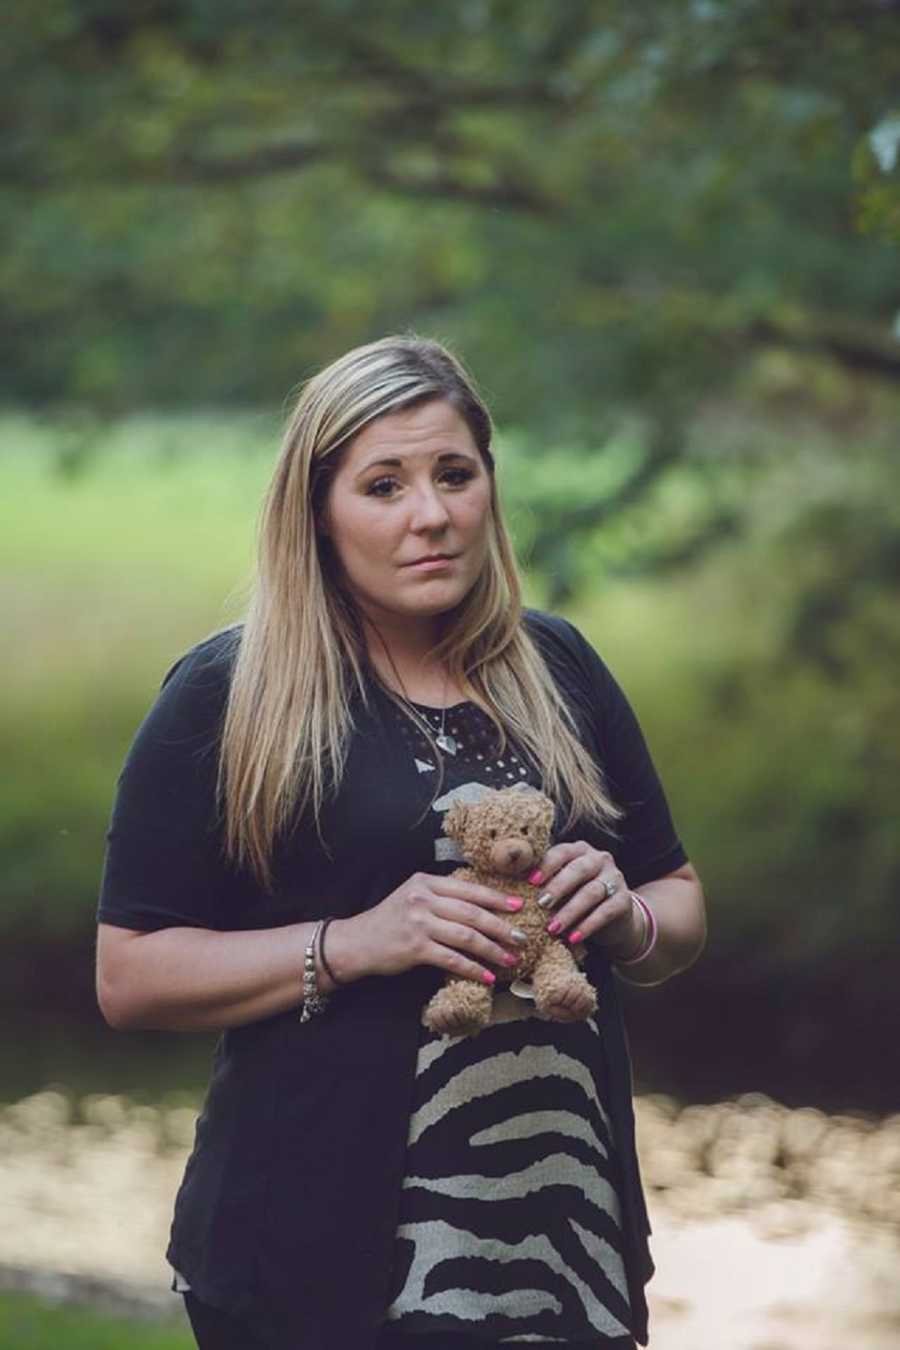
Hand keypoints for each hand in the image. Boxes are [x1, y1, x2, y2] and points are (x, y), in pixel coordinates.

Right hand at [348, 872, 526, 984]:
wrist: (356, 942)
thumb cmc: (389, 920)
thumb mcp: (412, 897)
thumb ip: (440, 896)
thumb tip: (480, 904)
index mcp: (425, 882)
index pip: (469, 889)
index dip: (496, 898)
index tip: (519, 905)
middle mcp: (423, 899)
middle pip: (472, 912)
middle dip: (501, 926)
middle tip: (521, 936)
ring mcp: (418, 923)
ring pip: (466, 936)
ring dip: (492, 949)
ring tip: (510, 958)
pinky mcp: (415, 948)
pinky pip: (451, 959)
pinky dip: (472, 968)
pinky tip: (487, 976)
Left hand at [531, 842, 642, 959]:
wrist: (613, 918)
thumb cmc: (575, 898)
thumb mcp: (561, 887)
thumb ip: (544, 883)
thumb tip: (511, 887)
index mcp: (579, 850)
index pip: (562, 852)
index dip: (546, 865)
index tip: (530, 882)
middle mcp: (599, 859)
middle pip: (579, 870)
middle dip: (558, 887)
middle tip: (540, 904)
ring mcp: (615, 878)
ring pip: (592, 892)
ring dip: (570, 911)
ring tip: (553, 928)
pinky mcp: (625, 900)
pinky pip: (606, 911)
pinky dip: (588, 925)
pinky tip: (573, 938)